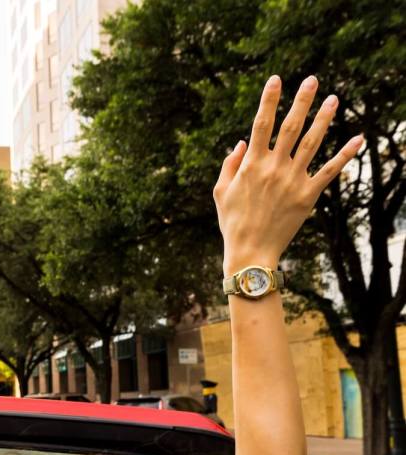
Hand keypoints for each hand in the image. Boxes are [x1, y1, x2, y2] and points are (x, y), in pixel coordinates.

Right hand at [213, 74, 362, 274]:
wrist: (250, 251)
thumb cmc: (232, 223)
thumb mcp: (220, 192)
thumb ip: (229, 165)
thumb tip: (241, 142)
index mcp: (250, 164)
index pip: (260, 124)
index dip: (269, 100)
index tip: (276, 79)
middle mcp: (273, 168)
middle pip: (291, 127)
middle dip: (302, 101)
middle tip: (313, 80)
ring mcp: (293, 180)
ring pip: (312, 143)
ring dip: (324, 119)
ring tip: (335, 99)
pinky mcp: (308, 195)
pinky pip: (330, 171)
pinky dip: (345, 154)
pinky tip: (358, 138)